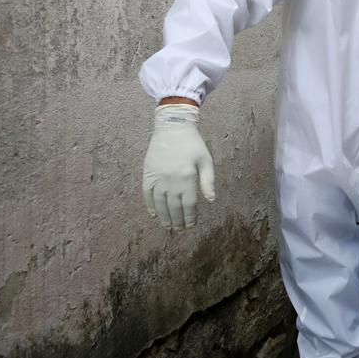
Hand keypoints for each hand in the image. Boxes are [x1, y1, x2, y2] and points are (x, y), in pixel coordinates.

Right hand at [142, 104, 214, 229]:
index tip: (191, 225)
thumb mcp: (206, 161)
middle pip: (174, 207)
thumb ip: (208, 181)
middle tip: (181, 230)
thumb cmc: (193, 144)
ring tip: (168, 226)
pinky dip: (150, 206)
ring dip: (164, 217)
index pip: (189, 204)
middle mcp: (171, 180)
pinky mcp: (147, 174)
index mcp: (187, 178)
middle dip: (178, 221)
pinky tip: (154, 214)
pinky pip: (147, 194)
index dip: (190, 217)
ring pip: (160, 204)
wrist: (172, 127)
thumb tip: (211, 200)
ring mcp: (157, 178)